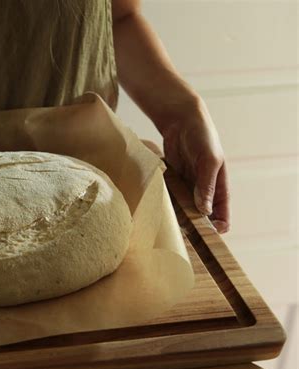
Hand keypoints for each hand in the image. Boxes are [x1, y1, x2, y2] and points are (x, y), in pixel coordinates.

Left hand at [160, 96, 229, 232]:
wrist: (181, 120)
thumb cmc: (202, 136)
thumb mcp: (209, 160)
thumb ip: (207, 185)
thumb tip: (206, 211)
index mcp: (219, 185)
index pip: (222, 213)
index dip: (218, 226)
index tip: (208, 233)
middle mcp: (204, 189)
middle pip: (202, 215)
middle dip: (195, 225)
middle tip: (185, 231)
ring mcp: (188, 186)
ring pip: (185, 209)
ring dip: (179, 216)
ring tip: (171, 223)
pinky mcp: (174, 181)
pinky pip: (172, 197)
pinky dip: (168, 204)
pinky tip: (160, 210)